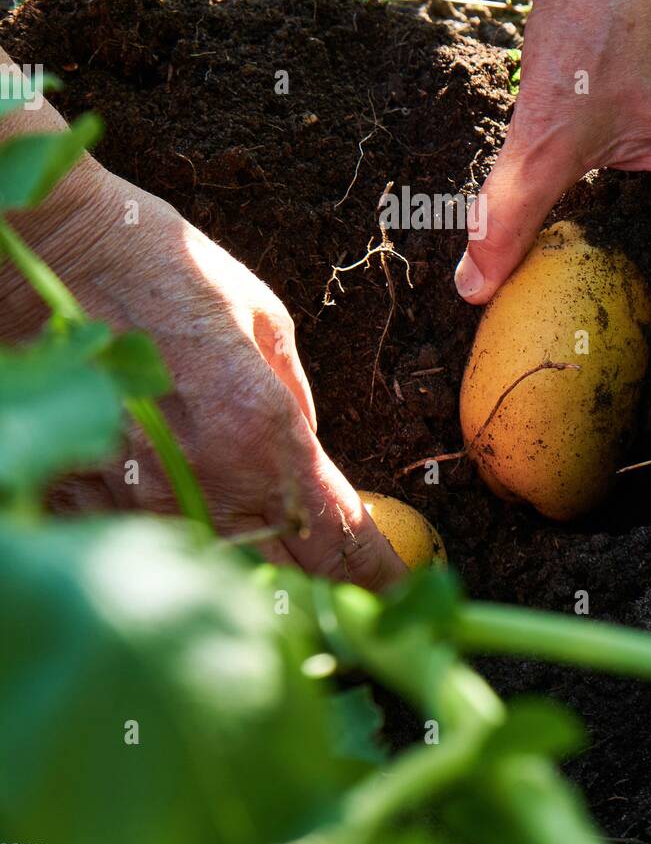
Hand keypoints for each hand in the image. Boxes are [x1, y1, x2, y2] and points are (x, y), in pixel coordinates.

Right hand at [0, 164, 404, 587]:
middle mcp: (205, 481)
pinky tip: (171, 512)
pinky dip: (164, 543)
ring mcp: (138, 501)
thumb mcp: (265, 319)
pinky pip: (139, 548)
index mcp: (263, 432)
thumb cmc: (165, 269)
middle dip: (310, 582)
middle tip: (332, 580)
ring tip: (247, 542)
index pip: (338, 537)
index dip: (375, 575)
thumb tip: (307, 451)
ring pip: (210, 569)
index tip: (399, 593)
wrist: (58, 250)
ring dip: (238, 564)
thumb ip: (294, 401)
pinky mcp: (80, 500)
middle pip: (279, 573)